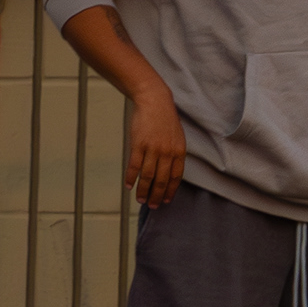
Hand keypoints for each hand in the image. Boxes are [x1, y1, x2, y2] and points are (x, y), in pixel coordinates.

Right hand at [123, 88, 187, 208]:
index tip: (166, 200)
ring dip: (143, 190)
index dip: (170, 190)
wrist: (154, 101)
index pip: (175, 177)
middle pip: (161, 180)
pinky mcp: (138, 144)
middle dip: (156, 196)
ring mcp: (152, 149)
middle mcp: (167, 152)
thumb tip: (170, 172)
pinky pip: (134, 166)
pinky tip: (129, 185)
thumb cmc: (165, 119)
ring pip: (147, 176)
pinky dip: (131, 177)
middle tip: (152, 205)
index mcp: (179, 151)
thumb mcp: (177, 137)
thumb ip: (175, 154)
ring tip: (140, 199)